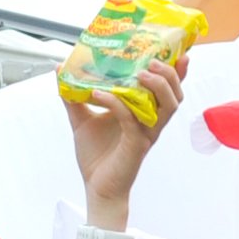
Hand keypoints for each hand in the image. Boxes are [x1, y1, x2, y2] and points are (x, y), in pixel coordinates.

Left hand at [68, 58, 183, 214]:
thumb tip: (60, 68)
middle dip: (170, 75)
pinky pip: (131, 118)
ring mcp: (146, 133)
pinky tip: (99, 94)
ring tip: (141, 73)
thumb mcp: (81, 118)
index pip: (166, 89)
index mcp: (143, 113)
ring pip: (167, 107)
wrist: (96, 186)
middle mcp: (150, 122)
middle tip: (153, 61)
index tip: (178, 51)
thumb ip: (73, 94)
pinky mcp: (136, 144)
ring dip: (157, 86)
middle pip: (175, 95)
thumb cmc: (96, 156)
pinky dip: (116, 102)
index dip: (177, 71)